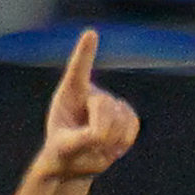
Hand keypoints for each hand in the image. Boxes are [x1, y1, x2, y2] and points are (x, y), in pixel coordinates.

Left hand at [34, 29, 139, 179]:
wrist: (75, 160)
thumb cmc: (63, 149)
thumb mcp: (63, 149)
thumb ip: (81, 140)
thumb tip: (100, 135)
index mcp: (70, 94)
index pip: (78, 72)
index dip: (85, 53)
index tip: (90, 35)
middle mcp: (91, 93)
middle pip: (104, 105)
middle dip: (97, 130)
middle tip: (87, 141)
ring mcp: (110, 103)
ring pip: (120, 117)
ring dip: (110, 138)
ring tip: (97, 143)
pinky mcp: (125, 115)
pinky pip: (132, 125)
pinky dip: (123, 139)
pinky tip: (112, 143)